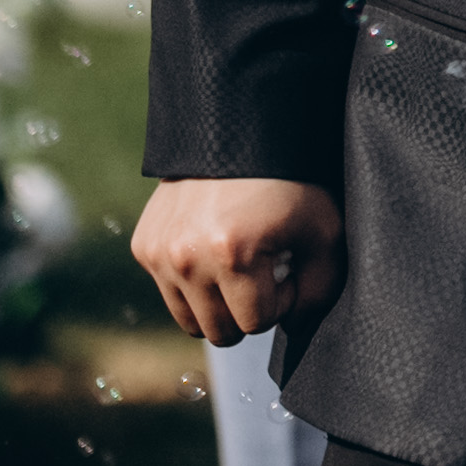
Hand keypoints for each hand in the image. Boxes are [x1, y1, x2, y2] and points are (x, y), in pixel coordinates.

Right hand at [134, 176, 344, 346]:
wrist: (240, 133)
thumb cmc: (291, 182)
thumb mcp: (323, 231)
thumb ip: (319, 290)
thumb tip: (294, 328)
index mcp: (231, 254)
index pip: (256, 323)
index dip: (280, 301)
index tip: (287, 267)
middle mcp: (186, 257)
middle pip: (220, 332)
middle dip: (248, 310)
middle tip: (264, 271)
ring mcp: (158, 252)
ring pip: (189, 322)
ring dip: (218, 304)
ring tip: (239, 266)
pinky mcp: (142, 246)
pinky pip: (170, 293)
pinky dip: (194, 283)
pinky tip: (214, 249)